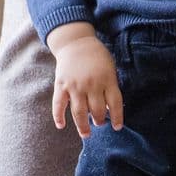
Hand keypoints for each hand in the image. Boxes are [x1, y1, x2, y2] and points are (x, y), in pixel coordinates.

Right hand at [48, 23, 123, 137]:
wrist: (75, 41)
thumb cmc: (96, 57)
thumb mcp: (109, 69)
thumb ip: (110, 88)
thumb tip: (109, 111)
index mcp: (107, 79)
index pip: (115, 104)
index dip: (117, 118)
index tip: (117, 127)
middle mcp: (91, 84)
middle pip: (97, 111)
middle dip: (99, 121)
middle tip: (99, 123)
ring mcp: (75, 85)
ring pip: (79, 112)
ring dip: (82, 126)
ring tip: (86, 134)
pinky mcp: (61, 85)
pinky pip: (58, 104)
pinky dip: (58, 116)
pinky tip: (61, 126)